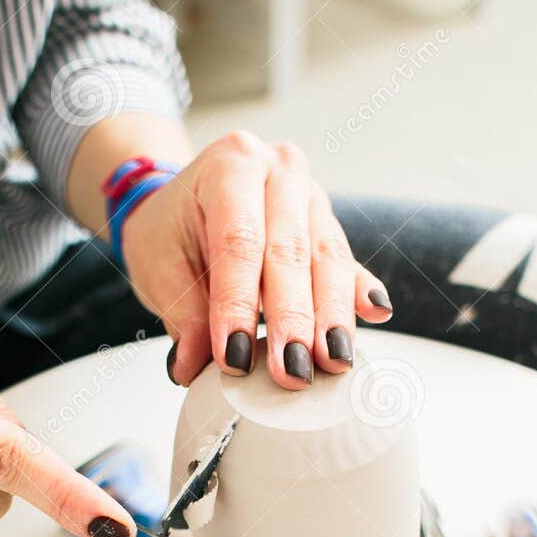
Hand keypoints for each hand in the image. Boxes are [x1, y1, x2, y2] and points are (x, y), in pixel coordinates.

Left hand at [120, 131, 392, 388]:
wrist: (189, 200)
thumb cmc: (172, 228)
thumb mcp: (160, 264)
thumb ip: (183, 314)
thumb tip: (192, 365)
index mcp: (231, 164)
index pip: (238, 242)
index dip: (238, 303)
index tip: (236, 357)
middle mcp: (280, 170)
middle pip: (291, 251)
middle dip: (293, 320)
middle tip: (292, 372)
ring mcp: (311, 196)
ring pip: (328, 258)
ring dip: (331, 316)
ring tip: (332, 362)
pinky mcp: (329, 226)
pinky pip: (348, 262)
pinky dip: (359, 293)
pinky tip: (376, 313)